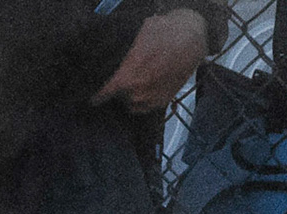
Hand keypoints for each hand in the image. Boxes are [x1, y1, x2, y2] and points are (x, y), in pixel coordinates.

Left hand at [91, 8, 209, 113]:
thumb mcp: (139, 35)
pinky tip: (142, 91)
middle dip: (117, 92)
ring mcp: (152, 96)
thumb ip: (124, 53)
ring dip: (129, 97)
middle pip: (118, 98)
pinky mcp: (163, 100)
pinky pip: (144, 108)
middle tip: (119, 84)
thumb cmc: (164, 32)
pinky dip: (141, 102)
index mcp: (129, 73)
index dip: (99, 96)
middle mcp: (139, 88)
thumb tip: (106, 58)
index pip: (107, 92)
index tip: (93, 99)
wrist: (193, 37)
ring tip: (133, 85)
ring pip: (131, 104)